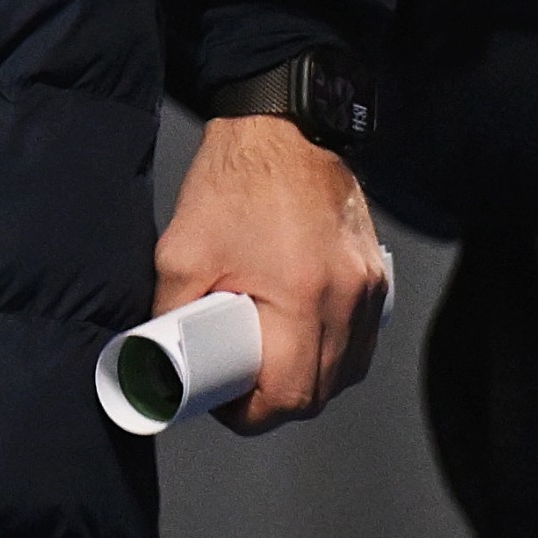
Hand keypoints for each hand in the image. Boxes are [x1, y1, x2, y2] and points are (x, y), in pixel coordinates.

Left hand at [151, 115, 389, 432]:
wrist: (281, 125)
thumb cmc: (234, 181)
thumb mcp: (180, 252)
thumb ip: (170, 315)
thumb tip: (161, 363)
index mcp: (302, 296)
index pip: (289, 395)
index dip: (250, 413)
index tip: (223, 403)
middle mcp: (348, 298)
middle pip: (321, 391)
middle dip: (275, 399)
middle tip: (237, 383)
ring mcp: (369, 289)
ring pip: (347, 371)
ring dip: (307, 378)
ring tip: (264, 359)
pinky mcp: (376, 277)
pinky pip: (360, 339)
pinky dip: (331, 351)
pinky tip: (298, 337)